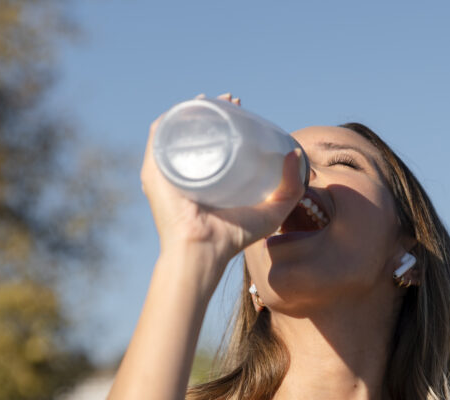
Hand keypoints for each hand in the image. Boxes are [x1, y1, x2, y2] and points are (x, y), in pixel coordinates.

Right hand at [140, 93, 305, 265]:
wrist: (203, 250)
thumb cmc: (234, 236)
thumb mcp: (272, 210)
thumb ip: (290, 186)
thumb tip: (295, 153)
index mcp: (210, 178)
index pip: (216, 141)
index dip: (228, 120)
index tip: (241, 107)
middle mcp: (187, 171)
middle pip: (196, 131)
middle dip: (211, 110)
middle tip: (230, 100)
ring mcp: (168, 170)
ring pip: (176, 129)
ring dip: (190, 109)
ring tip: (209, 99)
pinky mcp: (154, 171)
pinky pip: (158, 137)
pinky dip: (169, 119)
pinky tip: (184, 108)